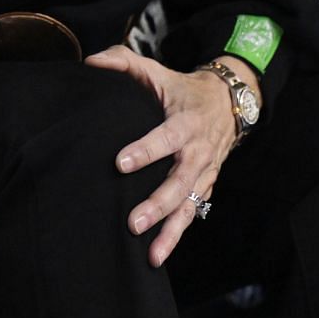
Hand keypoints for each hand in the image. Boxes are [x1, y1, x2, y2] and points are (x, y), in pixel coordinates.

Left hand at [86, 45, 243, 267]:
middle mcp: (197, 152)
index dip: (145, 151)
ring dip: (170, 230)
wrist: (228, 103)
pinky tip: (158, 255)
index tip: (120, 163)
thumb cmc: (181, 89)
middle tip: (133, 222)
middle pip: (179, 182)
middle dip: (157, 204)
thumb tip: (90, 63)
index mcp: (185, 122)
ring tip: (150, 252)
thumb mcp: (158, 71)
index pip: (165, 138)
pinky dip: (177, 235)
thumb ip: (124, 63)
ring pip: (188, 206)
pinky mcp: (205, 187)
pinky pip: (192, 214)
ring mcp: (204, 173)